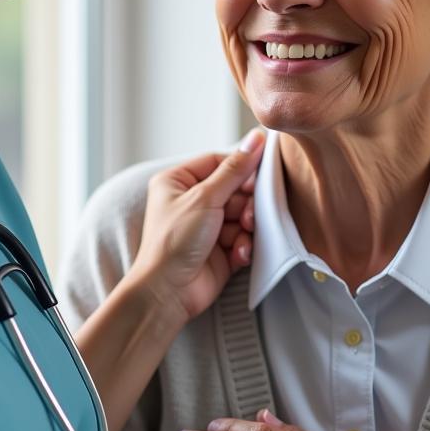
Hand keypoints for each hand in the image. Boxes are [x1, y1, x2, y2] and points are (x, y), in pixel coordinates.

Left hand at [130, 130, 264, 322]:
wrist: (168, 291)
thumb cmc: (174, 241)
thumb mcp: (205, 198)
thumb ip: (234, 170)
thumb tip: (255, 139)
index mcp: (178, 182)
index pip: (218, 162)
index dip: (241, 168)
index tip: (260, 174)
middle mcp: (191, 202)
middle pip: (235, 190)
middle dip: (245, 204)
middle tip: (247, 216)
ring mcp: (206, 226)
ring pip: (242, 215)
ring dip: (246, 227)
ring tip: (240, 237)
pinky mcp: (219, 249)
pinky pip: (242, 238)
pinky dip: (243, 246)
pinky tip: (236, 255)